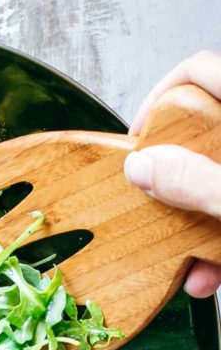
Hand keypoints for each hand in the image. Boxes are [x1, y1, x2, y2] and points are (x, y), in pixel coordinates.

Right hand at [123, 50, 220, 296]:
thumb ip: (197, 182)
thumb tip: (142, 169)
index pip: (196, 73)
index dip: (159, 99)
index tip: (136, 143)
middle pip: (200, 135)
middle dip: (172, 179)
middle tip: (155, 202)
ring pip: (213, 182)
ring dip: (192, 225)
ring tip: (183, 261)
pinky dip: (218, 247)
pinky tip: (209, 276)